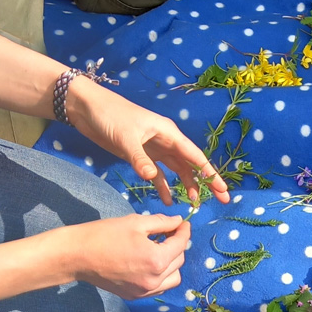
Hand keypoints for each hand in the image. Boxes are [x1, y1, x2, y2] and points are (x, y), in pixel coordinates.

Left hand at [66, 79, 229, 205]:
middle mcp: (166, 141)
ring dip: (186, 185)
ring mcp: (154, 149)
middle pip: (191, 165)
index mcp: (169, 134)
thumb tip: (152, 177)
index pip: (195, 157)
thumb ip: (139, 158)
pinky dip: (163, 186)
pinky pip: (157, 174)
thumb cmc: (111, 116)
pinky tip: (166, 200)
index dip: (211, 174)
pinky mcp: (141, 156)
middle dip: (206, 181)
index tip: (223, 189)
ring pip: (177, 170)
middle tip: (221, 199)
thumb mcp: (126, 137)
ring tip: (193, 202)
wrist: (88, 108)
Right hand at [70, 214, 189, 298]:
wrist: (77, 255)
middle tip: (168, 233)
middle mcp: (154, 279)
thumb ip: (162, 223)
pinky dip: (161, 275)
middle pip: (179, 260)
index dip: (184, 231)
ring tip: (159, 249)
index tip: (183, 223)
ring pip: (173, 277)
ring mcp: (144, 291)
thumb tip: (179, 222)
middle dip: (177, 245)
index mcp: (156, 260)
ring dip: (172, 262)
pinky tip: (150, 263)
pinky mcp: (134, 296)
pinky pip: (159, 287)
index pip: (181, 244)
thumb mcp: (137, 222)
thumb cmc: (106, 234)